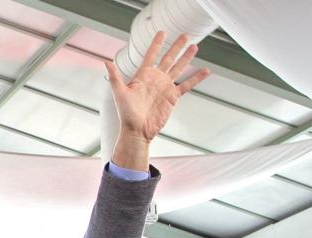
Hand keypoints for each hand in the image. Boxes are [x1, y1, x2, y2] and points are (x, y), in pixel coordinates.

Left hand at [106, 32, 209, 167]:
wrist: (137, 130)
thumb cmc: (126, 114)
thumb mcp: (119, 93)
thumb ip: (115, 77)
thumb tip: (106, 62)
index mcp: (143, 76)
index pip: (151, 55)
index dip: (157, 44)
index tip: (162, 32)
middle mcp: (155, 79)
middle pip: (168, 58)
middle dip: (176, 47)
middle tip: (185, 36)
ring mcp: (165, 87)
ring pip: (179, 68)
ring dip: (186, 58)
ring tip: (194, 47)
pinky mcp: (173, 97)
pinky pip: (187, 85)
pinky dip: (196, 78)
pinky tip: (205, 71)